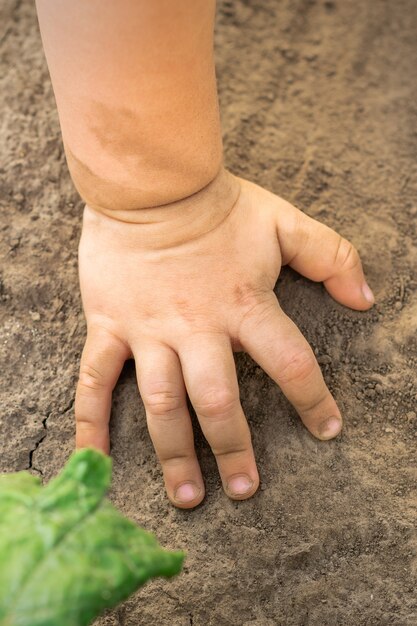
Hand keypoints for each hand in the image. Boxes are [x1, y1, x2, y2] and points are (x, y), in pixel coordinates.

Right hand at [75, 170, 373, 507]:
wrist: (150, 185)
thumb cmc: (218, 205)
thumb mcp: (284, 222)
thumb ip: (331, 256)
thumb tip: (366, 298)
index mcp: (244, 306)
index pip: (289, 362)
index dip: (313, 399)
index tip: (328, 430)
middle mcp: (196, 328)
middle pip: (217, 400)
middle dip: (233, 448)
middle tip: (245, 490)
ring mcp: (149, 330)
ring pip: (160, 403)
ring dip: (174, 453)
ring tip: (188, 497)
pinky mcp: (109, 325)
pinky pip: (94, 379)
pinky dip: (91, 421)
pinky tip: (95, 459)